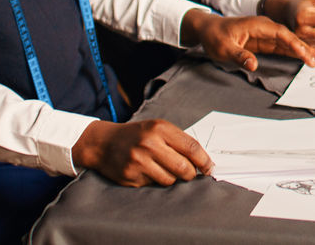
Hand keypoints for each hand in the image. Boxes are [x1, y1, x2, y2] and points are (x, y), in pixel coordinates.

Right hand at [73, 119, 211, 186]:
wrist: (103, 143)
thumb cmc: (136, 135)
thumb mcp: (157, 128)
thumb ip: (178, 141)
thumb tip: (202, 161)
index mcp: (160, 129)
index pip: (191, 147)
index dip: (205, 161)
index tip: (210, 168)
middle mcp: (149, 144)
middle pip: (184, 168)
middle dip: (190, 174)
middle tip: (188, 173)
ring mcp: (139, 162)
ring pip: (170, 180)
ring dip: (171, 178)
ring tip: (160, 168)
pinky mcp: (131, 177)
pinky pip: (153, 185)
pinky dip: (154, 181)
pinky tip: (145, 171)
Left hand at [181, 9, 314, 70]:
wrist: (207, 29)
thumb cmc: (214, 36)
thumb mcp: (223, 48)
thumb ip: (239, 55)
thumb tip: (253, 65)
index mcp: (257, 25)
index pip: (281, 33)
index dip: (294, 43)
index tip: (305, 54)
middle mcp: (264, 27)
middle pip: (288, 37)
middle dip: (303, 47)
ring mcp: (264, 34)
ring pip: (287, 42)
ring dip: (301, 50)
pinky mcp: (263, 42)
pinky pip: (281, 47)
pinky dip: (292, 52)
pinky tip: (303, 56)